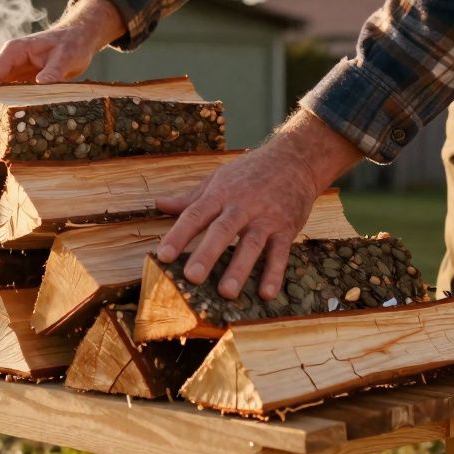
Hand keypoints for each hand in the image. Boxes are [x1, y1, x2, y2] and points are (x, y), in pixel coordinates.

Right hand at [0, 0, 124, 105]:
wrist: (78, 38)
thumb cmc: (72, 44)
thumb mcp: (65, 57)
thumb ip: (53, 72)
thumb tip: (40, 86)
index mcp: (12, 51)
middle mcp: (6, 60)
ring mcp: (10, 70)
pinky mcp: (17, 79)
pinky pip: (1, 93)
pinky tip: (2, 122)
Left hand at [153, 110, 362, 300]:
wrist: (295, 159)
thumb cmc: (249, 172)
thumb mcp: (218, 179)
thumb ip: (190, 198)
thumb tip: (158, 204)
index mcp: (220, 194)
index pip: (195, 215)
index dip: (178, 235)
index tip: (162, 256)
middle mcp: (242, 207)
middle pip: (222, 231)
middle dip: (207, 254)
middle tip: (192, 277)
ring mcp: (266, 218)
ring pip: (251, 245)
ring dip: (239, 269)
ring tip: (226, 292)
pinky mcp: (286, 229)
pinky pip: (280, 253)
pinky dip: (274, 273)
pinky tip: (266, 294)